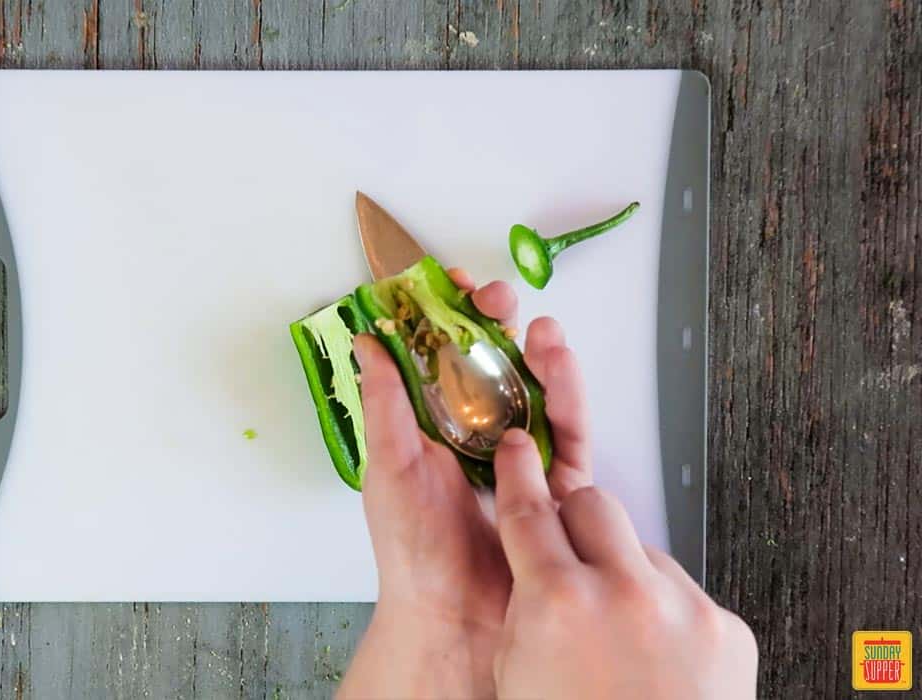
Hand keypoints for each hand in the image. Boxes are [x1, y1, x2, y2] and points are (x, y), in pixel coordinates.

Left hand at [339, 271, 586, 698]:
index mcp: (428, 425)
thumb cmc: (413, 551)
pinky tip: (559, 366)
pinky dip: (568, 392)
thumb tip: (366, 344)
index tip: (444, 286)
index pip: (437, 357)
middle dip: (494, 321)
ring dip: (537, 349)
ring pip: (532, 385)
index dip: (442, 318)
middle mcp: (472, 433)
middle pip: (489, 361)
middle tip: (495, 296)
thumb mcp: (388, 467)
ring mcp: (515, 452)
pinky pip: (567, 427)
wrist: (456, 614)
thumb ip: (386, 403)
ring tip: (537, 325)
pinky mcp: (552, 476)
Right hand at [490, 404, 758, 694]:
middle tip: (565, 548)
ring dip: (622, 574)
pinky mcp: (726, 626)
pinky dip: (664, 612)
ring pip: (642, 550)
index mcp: (558, 603)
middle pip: (592, 504)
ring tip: (615, 633)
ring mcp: (682, 607)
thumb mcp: (518, 671)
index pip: (529, 510)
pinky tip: (653, 656)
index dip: (519, 472)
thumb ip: (525, 605)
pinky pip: (682, 592)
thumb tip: (534, 561)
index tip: (518, 448)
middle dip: (574, 520)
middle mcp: (623, 593)